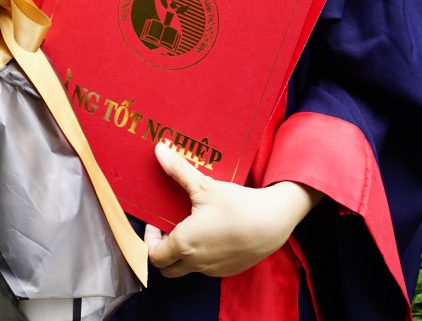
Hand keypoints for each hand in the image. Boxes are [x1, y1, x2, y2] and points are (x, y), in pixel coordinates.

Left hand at [145, 142, 321, 277]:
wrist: (271, 222)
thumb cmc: (235, 205)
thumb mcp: (204, 185)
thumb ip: (179, 170)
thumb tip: (159, 150)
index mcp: (185, 244)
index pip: (154, 256)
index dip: (150, 240)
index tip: (156, 222)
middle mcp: (196, 262)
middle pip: (167, 269)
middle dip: (162, 251)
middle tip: (168, 228)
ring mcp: (213, 269)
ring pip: (187, 269)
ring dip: (182, 254)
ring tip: (190, 227)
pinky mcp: (229, 270)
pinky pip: (206, 268)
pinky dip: (201, 256)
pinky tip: (211, 233)